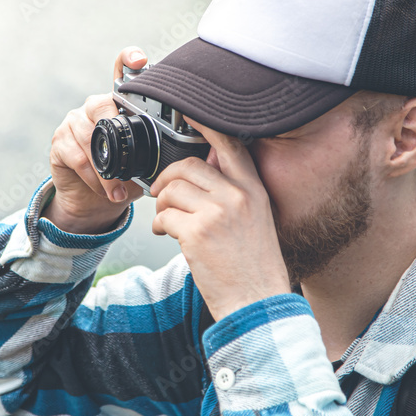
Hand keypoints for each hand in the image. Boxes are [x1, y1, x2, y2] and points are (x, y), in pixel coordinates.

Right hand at [42, 47, 148, 234]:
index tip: (139, 59)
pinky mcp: (59, 142)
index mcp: (117, 106)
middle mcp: (94, 107)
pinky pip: (77, 156)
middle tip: (129, 162)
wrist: (94, 203)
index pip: (121, 73)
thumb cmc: (123, 178)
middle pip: (100, 104)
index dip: (128, 60)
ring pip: (87, 136)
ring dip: (106, 168)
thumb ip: (159, 150)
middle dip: (115, 134)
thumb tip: (185, 150)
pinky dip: (93, 177)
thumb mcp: (146, 164)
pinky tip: (104, 190)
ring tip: (118, 189)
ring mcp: (73, 122)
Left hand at [150, 119, 290, 320]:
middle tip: (162, 196)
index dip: (205, 124)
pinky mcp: (197, 233)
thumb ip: (232, 193)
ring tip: (167, 223)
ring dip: (162, 206)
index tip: (187, 112)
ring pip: (171, 190)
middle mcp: (237, 196)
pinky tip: (166, 236)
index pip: (229, 144)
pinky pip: (164, 216)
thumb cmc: (253, 266)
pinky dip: (158, 226)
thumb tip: (201, 170)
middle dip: (166, 180)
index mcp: (253, 190)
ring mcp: (217, 213)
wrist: (257, 303)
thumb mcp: (254, 220)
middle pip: (187, 166)